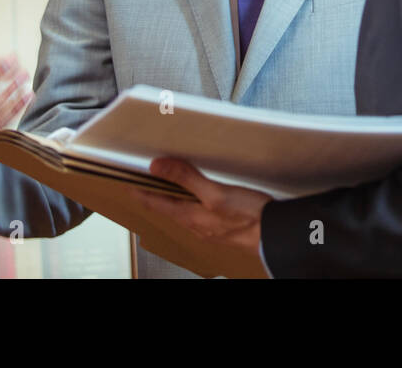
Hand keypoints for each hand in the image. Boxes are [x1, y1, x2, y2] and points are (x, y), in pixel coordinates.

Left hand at [133, 158, 272, 276]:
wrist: (274, 235)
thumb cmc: (248, 217)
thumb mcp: (215, 193)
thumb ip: (186, 178)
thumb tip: (157, 166)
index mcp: (189, 216)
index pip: (155, 203)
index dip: (140, 191)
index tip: (127, 182)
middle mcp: (195, 225)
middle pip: (167, 208)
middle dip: (154, 195)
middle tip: (144, 181)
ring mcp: (209, 227)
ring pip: (182, 211)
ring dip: (172, 198)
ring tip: (167, 186)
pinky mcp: (222, 226)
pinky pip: (197, 214)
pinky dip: (190, 202)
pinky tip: (199, 198)